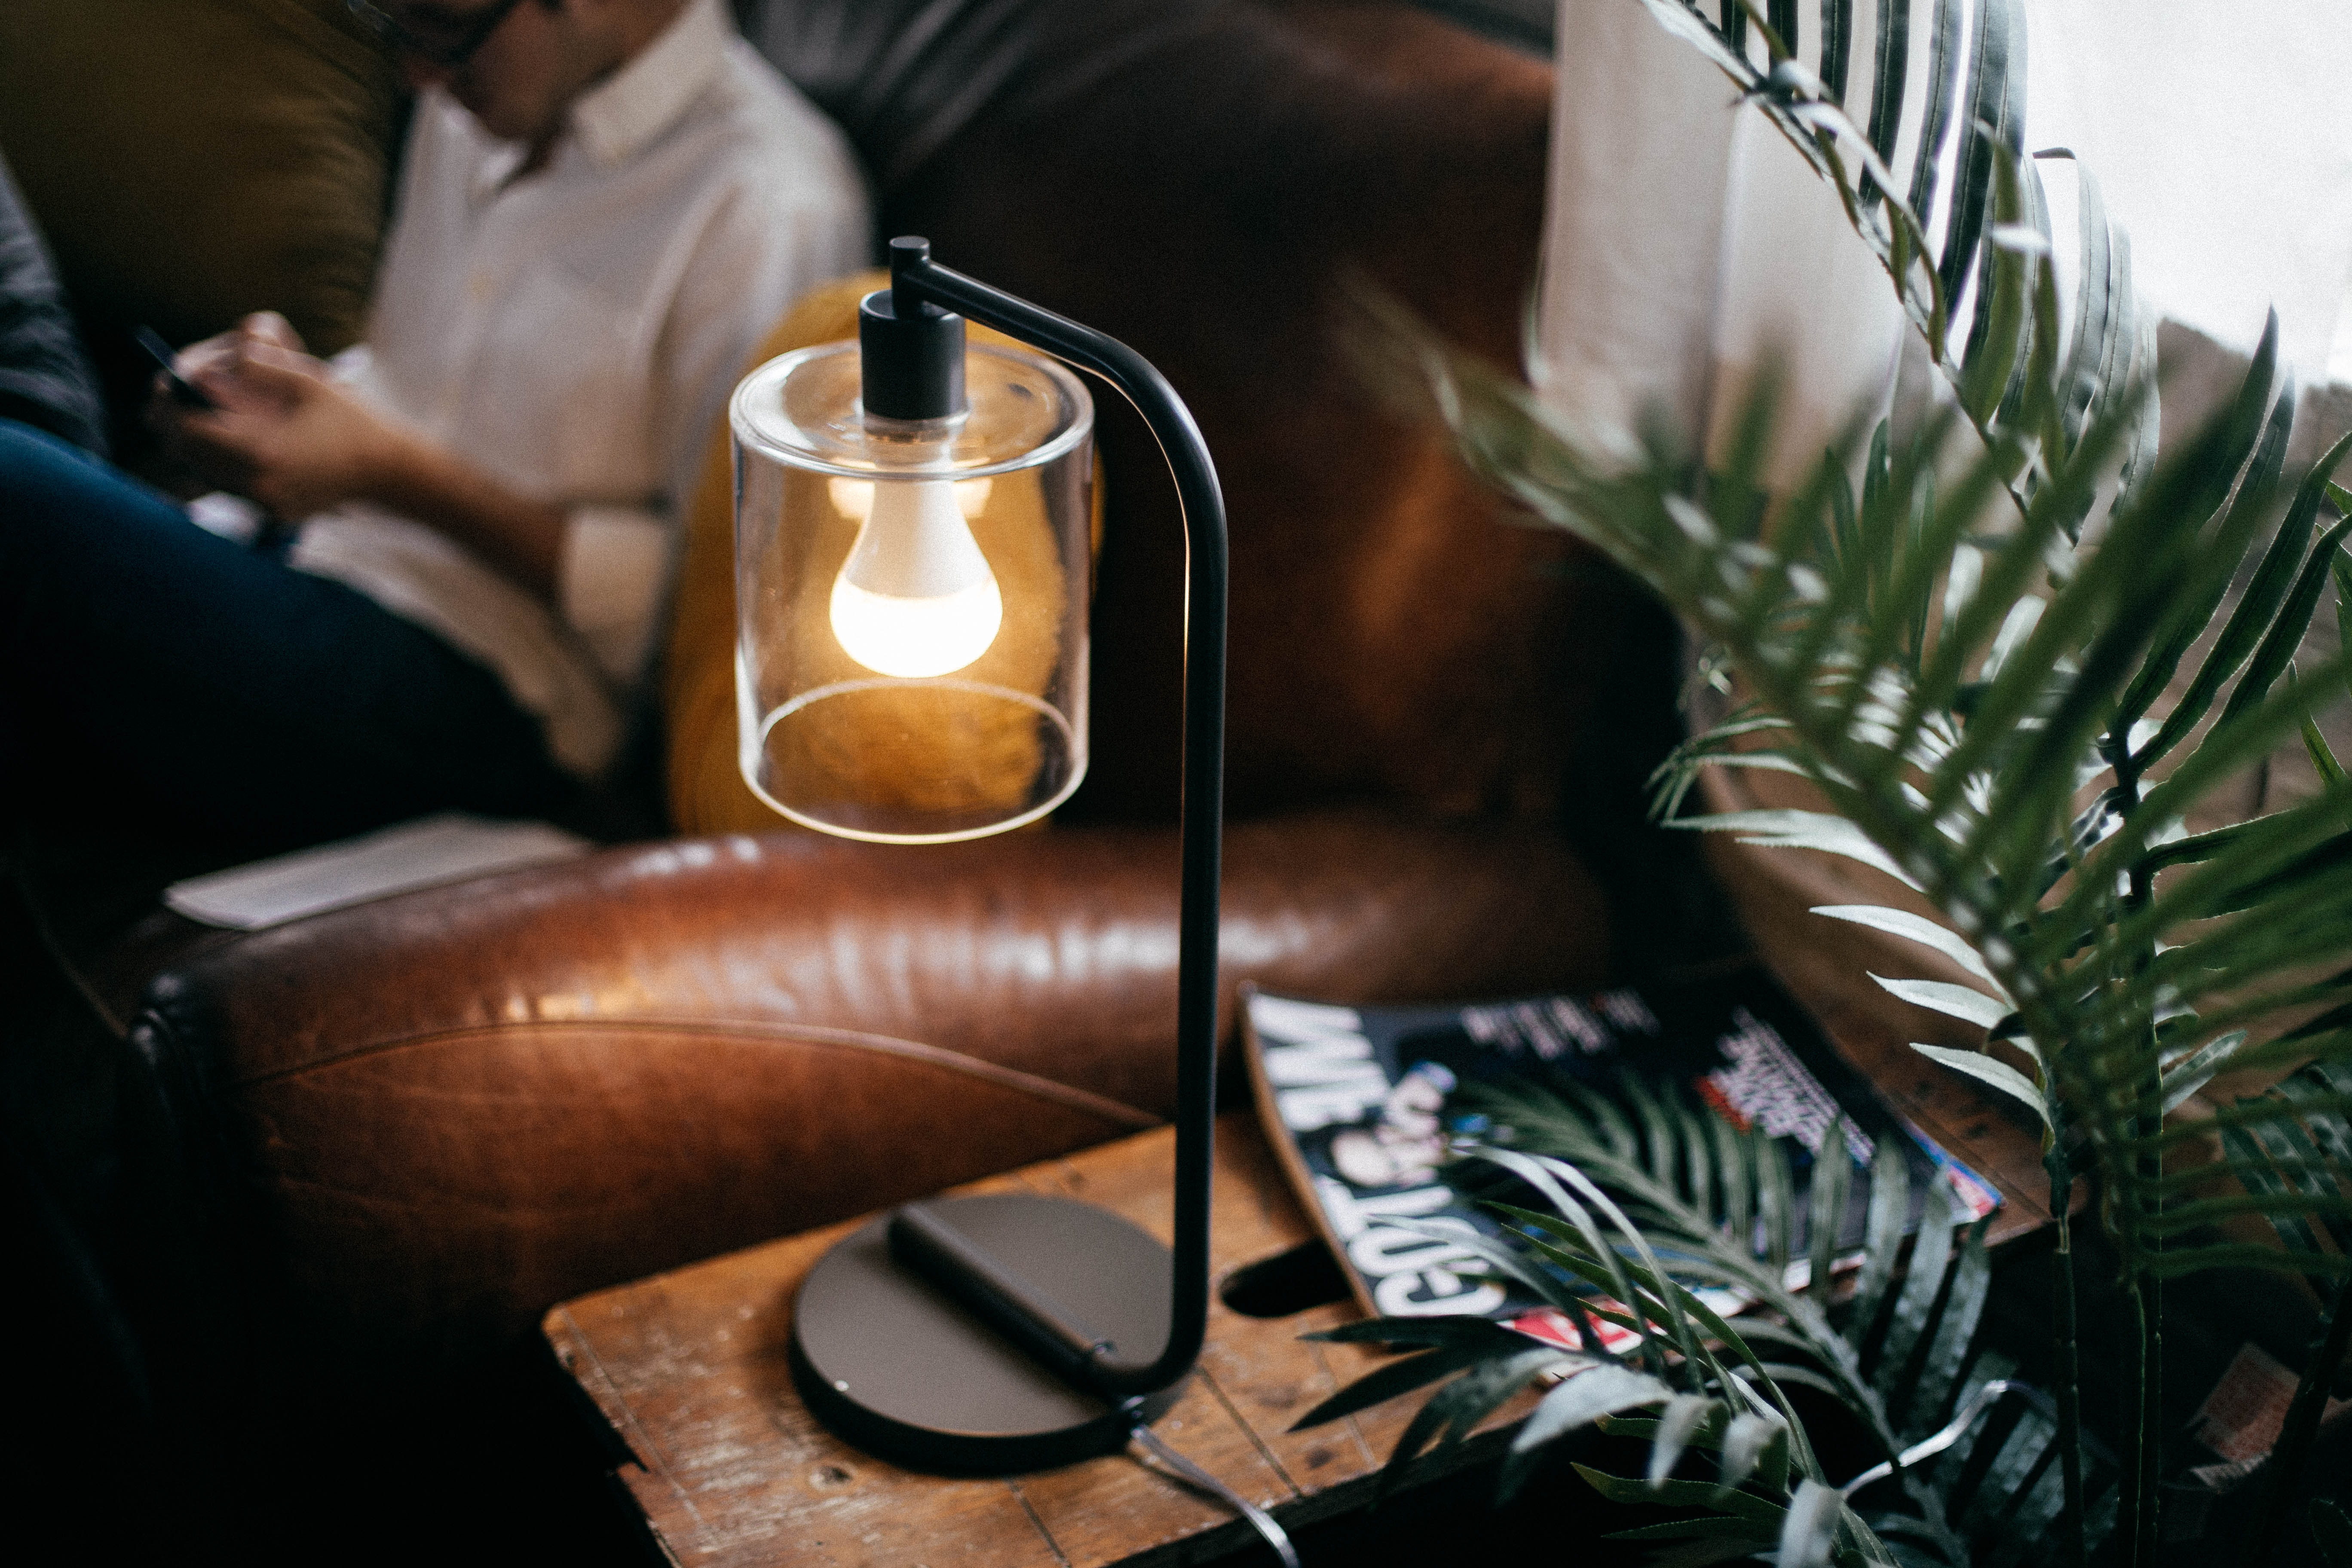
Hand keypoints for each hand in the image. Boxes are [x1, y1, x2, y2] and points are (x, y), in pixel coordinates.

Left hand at [156, 318, 416, 518]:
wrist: (388, 471)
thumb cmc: (351, 420)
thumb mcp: (307, 379)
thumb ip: (256, 367)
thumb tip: (202, 370)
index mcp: (263, 451)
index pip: (189, 428)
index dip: (171, 402)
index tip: (167, 383)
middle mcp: (257, 484)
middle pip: (185, 452)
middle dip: (175, 421)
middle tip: (174, 397)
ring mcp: (264, 503)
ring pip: (201, 471)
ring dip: (195, 443)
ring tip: (205, 417)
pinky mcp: (270, 512)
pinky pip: (227, 486)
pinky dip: (220, 462)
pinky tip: (238, 442)